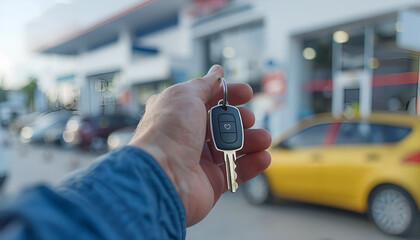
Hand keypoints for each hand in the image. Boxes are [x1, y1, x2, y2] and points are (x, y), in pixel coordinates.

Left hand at [129, 65, 270, 225]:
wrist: (162, 175)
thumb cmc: (167, 132)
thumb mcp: (185, 96)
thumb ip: (204, 84)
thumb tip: (216, 71)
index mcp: (178, 114)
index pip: (208, 100)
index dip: (228, 94)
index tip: (247, 92)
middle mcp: (187, 136)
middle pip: (221, 125)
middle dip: (239, 119)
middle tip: (248, 118)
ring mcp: (199, 160)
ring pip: (232, 148)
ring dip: (251, 141)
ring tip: (263, 138)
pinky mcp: (210, 182)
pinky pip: (236, 172)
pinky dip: (252, 164)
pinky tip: (263, 156)